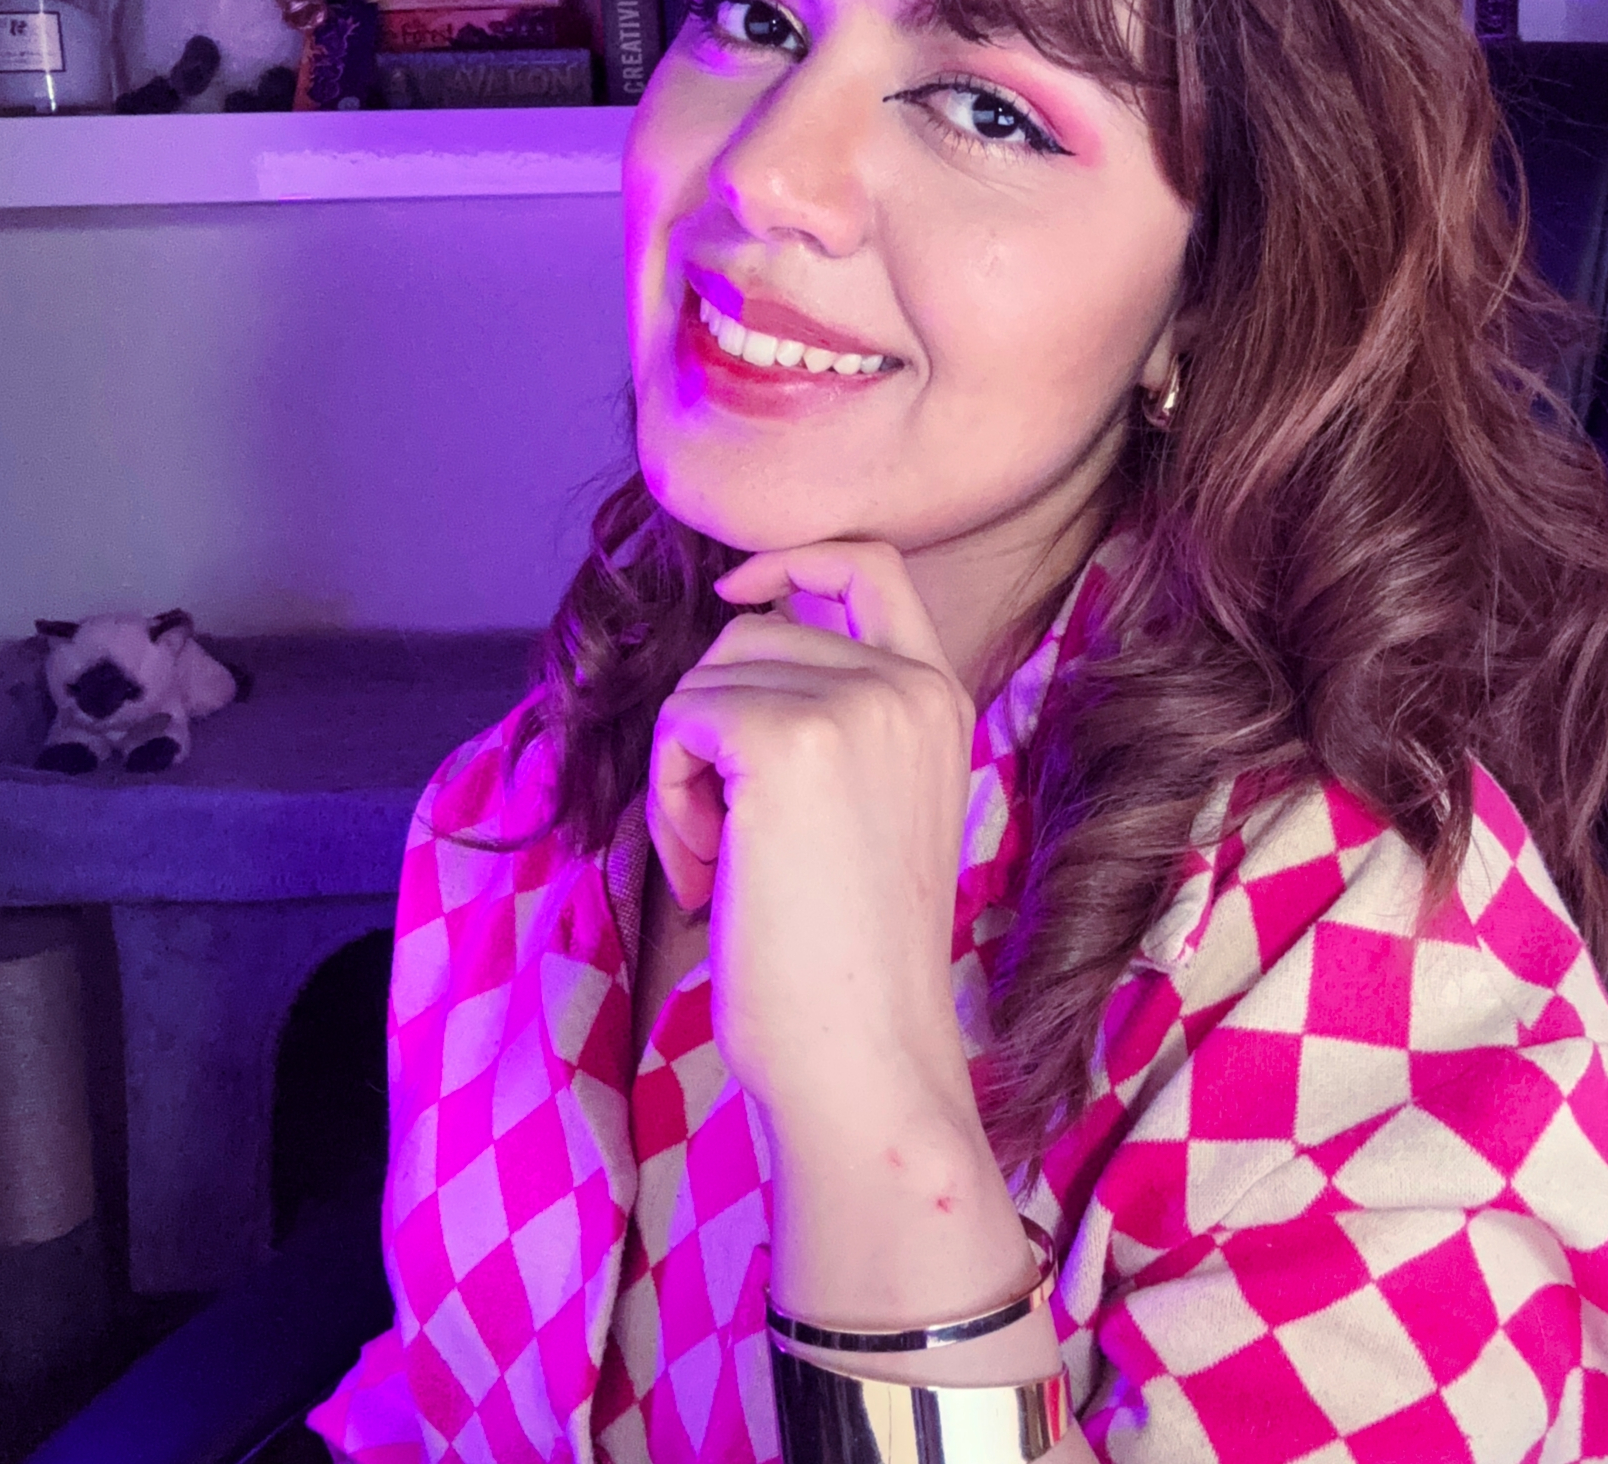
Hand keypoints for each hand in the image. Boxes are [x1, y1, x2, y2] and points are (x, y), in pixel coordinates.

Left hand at [645, 540, 978, 1139]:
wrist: (864, 1053)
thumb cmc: (848, 956)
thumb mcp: (872, 803)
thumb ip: (836, 716)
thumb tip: (743, 630)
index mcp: (939, 698)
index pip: (870, 564)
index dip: (794, 556)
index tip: (741, 589)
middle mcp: (907, 685)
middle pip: (753, 631)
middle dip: (712, 723)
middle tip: (725, 836)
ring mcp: (853, 705)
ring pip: (707, 680)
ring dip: (686, 770)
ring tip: (720, 863)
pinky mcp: (786, 740)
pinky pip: (680, 720)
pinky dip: (669, 794)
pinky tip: (705, 869)